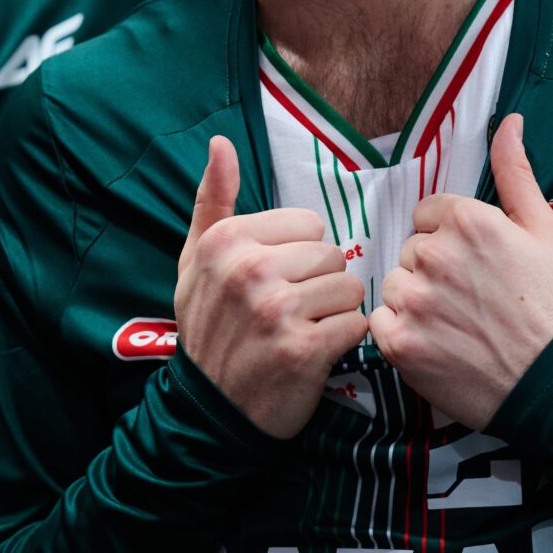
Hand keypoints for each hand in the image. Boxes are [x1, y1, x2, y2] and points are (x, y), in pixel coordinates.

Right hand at [174, 137, 369, 438]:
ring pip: (348, 288)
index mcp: (226, 240)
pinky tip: (315, 353)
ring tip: (303, 331)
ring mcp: (276, 310)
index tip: (274, 282)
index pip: (309, 224)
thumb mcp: (195, 260)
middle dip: (319, 284)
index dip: (299, 255)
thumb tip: (221, 142)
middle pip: (332, 255)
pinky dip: (345, 341)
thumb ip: (212, 199)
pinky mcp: (304, 349)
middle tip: (290, 313)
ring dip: (334, 313)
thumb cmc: (209, 327)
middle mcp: (249, 270)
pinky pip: (357, 324)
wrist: (211, 410)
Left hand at [369, 115, 552, 430]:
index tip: (477, 266)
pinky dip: (401, 333)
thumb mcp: (544, 228)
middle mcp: (434, 254)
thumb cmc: (551, 302)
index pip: (428, 215)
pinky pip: (380, 321)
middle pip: (411, 249)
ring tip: (456, 323)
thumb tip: (510, 121)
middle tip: (471, 299)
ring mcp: (414, 300)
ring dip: (416, 301)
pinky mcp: (398, 341)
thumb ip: (516, 171)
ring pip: (394, 284)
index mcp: (467, 220)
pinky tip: (437, 343)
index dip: (451, 240)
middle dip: (434, 269)